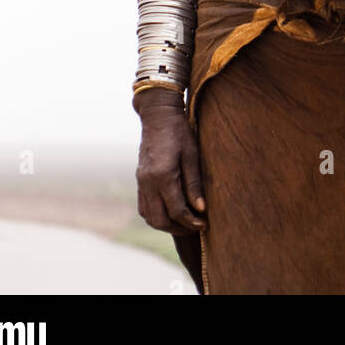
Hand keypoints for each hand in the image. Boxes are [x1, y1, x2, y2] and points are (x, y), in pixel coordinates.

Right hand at [135, 101, 205, 233]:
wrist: (158, 116)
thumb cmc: (179, 133)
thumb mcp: (192, 155)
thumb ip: (194, 184)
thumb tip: (201, 210)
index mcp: (163, 176)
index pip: (176, 210)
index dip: (191, 222)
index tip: (204, 224)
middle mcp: (148, 182)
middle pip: (160, 220)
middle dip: (178, 228)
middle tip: (195, 227)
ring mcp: (141, 182)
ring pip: (149, 217)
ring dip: (166, 224)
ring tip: (184, 222)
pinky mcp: (139, 180)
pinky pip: (144, 207)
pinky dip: (156, 215)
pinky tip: (170, 212)